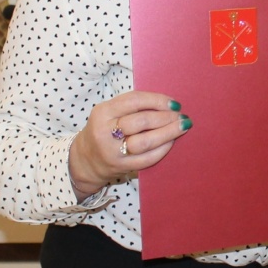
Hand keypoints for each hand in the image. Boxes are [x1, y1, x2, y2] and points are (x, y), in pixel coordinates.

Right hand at [68, 91, 190, 200]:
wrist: (85, 160)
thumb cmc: (104, 130)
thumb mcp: (109, 112)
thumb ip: (132, 106)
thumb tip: (168, 104)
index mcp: (103, 112)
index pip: (134, 101)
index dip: (157, 100)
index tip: (174, 103)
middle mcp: (105, 132)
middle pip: (141, 122)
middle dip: (166, 118)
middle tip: (182, 116)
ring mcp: (113, 152)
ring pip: (145, 142)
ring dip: (168, 133)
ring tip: (182, 127)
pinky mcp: (122, 167)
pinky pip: (147, 159)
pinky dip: (163, 149)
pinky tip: (172, 142)